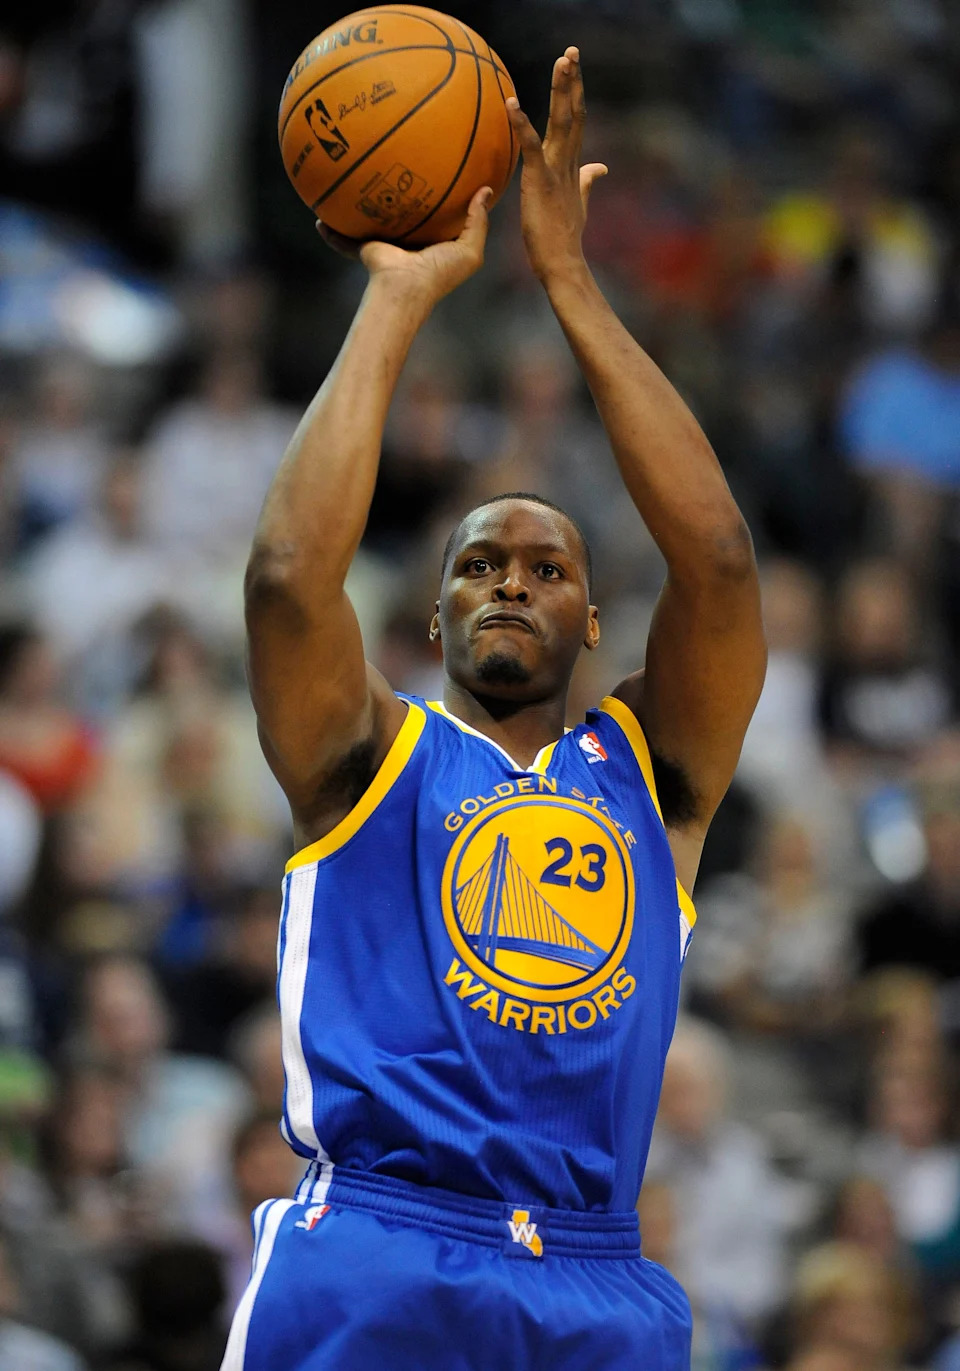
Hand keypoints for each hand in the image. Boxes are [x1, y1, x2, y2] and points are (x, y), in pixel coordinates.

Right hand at [316, 186, 491, 307]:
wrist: (406, 288)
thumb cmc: (440, 273)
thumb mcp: (470, 250)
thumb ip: (478, 222)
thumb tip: (486, 190)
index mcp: (430, 243)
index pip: (432, 216)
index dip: (434, 196)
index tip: (433, 170)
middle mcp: (406, 243)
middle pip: (399, 213)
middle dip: (393, 194)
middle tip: (390, 164)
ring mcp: (384, 246)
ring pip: (369, 221)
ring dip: (358, 205)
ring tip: (349, 179)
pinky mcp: (365, 249)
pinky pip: (344, 239)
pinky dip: (331, 231)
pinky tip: (319, 216)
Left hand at [506, 47, 606, 282]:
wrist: (563, 263)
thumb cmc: (564, 238)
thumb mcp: (578, 203)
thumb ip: (587, 181)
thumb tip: (600, 168)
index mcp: (573, 166)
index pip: (577, 121)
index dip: (576, 93)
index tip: (574, 68)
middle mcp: (568, 163)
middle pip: (573, 113)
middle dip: (573, 81)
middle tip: (571, 51)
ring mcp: (556, 170)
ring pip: (561, 122)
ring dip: (561, 91)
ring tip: (562, 62)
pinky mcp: (540, 180)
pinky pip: (530, 146)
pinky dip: (521, 124)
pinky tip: (510, 103)